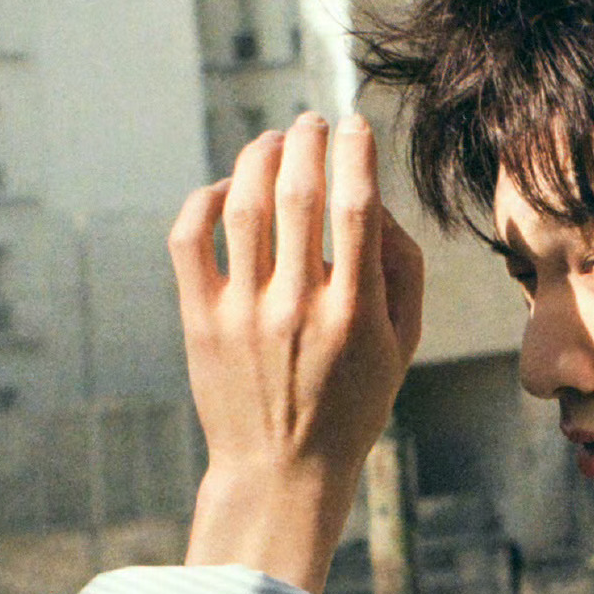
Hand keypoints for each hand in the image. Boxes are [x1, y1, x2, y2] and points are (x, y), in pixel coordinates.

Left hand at [172, 113, 425, 591]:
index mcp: (354, 314)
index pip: (356, 205)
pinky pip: (191, 237)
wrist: (281, 471)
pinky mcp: (200, 321)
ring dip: (257, 156)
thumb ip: (401, 272)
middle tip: (310, 122)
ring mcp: (243, 314)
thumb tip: (375, 199)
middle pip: (297, 191)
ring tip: (272, 142)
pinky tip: (225, 190)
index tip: (353, 125)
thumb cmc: (351, 405)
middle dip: (305, 139)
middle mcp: (298, 308)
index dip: (354, 150)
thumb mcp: (401, 349)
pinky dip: (204, 199)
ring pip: (243, 203)